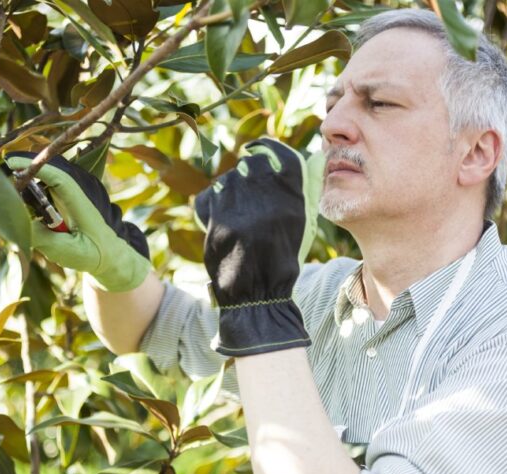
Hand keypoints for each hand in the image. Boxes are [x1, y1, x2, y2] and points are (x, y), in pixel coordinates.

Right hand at [3, 152, 151, 291]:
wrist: (112, 254)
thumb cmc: (92, 254)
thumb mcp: (65, 251)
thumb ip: (38, 238)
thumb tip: (6, 227)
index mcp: (83, 203)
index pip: (59, 177)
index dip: (35, 167)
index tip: (12, 163)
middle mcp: (82, 191)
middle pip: (51, 170)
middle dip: (26, 167)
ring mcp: (78, 190)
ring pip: (49, 174)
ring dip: (29, 177)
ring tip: (7, 183)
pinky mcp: (72, 193)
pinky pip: (51, 182)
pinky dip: (34, 184)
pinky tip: (20, 193)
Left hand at [194, 138, 323, 355]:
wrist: (257, 293)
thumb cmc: (280, 261)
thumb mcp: (297, 225)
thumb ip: (290, 193)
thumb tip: (272, 167)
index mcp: (291, 196)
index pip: (277, 152)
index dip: (264, 147)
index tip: (255, 149)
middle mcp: (267, 195)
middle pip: (250, 164)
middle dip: (245, 174)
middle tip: (245, 192)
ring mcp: (240, 205)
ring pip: (227, 181)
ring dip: (228, 193)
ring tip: (236, 218)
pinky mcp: (218, 218)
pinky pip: (209, 197)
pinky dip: (211, 206)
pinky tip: (220, 222)